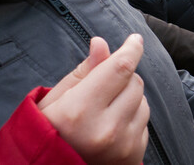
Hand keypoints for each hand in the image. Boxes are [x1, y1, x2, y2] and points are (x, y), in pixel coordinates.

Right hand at [39, 35, 148, 164]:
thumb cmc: (48, 132)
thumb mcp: (56, 99)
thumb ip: (84, 71)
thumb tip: (101, 43)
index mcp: (79, 111)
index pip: (120, 69)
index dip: (131, 49)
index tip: (135, 40)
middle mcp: (105, 130)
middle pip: (134, 82)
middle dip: (123, 77)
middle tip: (102, 87)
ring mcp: (123, 145)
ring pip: (143, 101)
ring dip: (129, 98)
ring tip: (104, 110)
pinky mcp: (134, 155)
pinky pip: (144, 122)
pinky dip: (132, 118)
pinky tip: (111, 126)